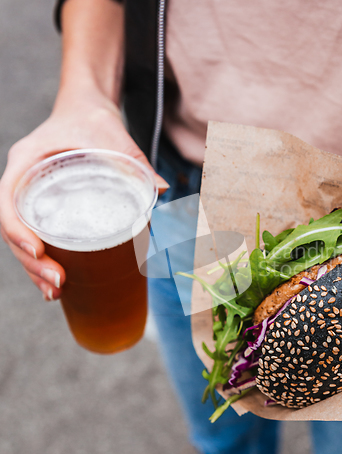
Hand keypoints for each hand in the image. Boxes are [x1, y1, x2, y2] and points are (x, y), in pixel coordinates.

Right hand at [0, 93, 167, 300]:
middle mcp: (22, 182)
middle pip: (13, 228)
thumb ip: (135, 160)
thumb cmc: (92, 117)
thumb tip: (162, 190)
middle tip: (58, 285)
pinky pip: (37, 234)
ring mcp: (31, 195)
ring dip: (34, 268)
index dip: (17, 230)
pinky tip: (57, 282)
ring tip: (55, 294)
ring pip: (22, 237)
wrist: (85, 108)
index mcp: (26, 162)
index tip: (39, 252)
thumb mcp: (112, 134)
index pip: (7, 201)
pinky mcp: (46, 205)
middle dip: (31, 262)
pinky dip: (44, 259)